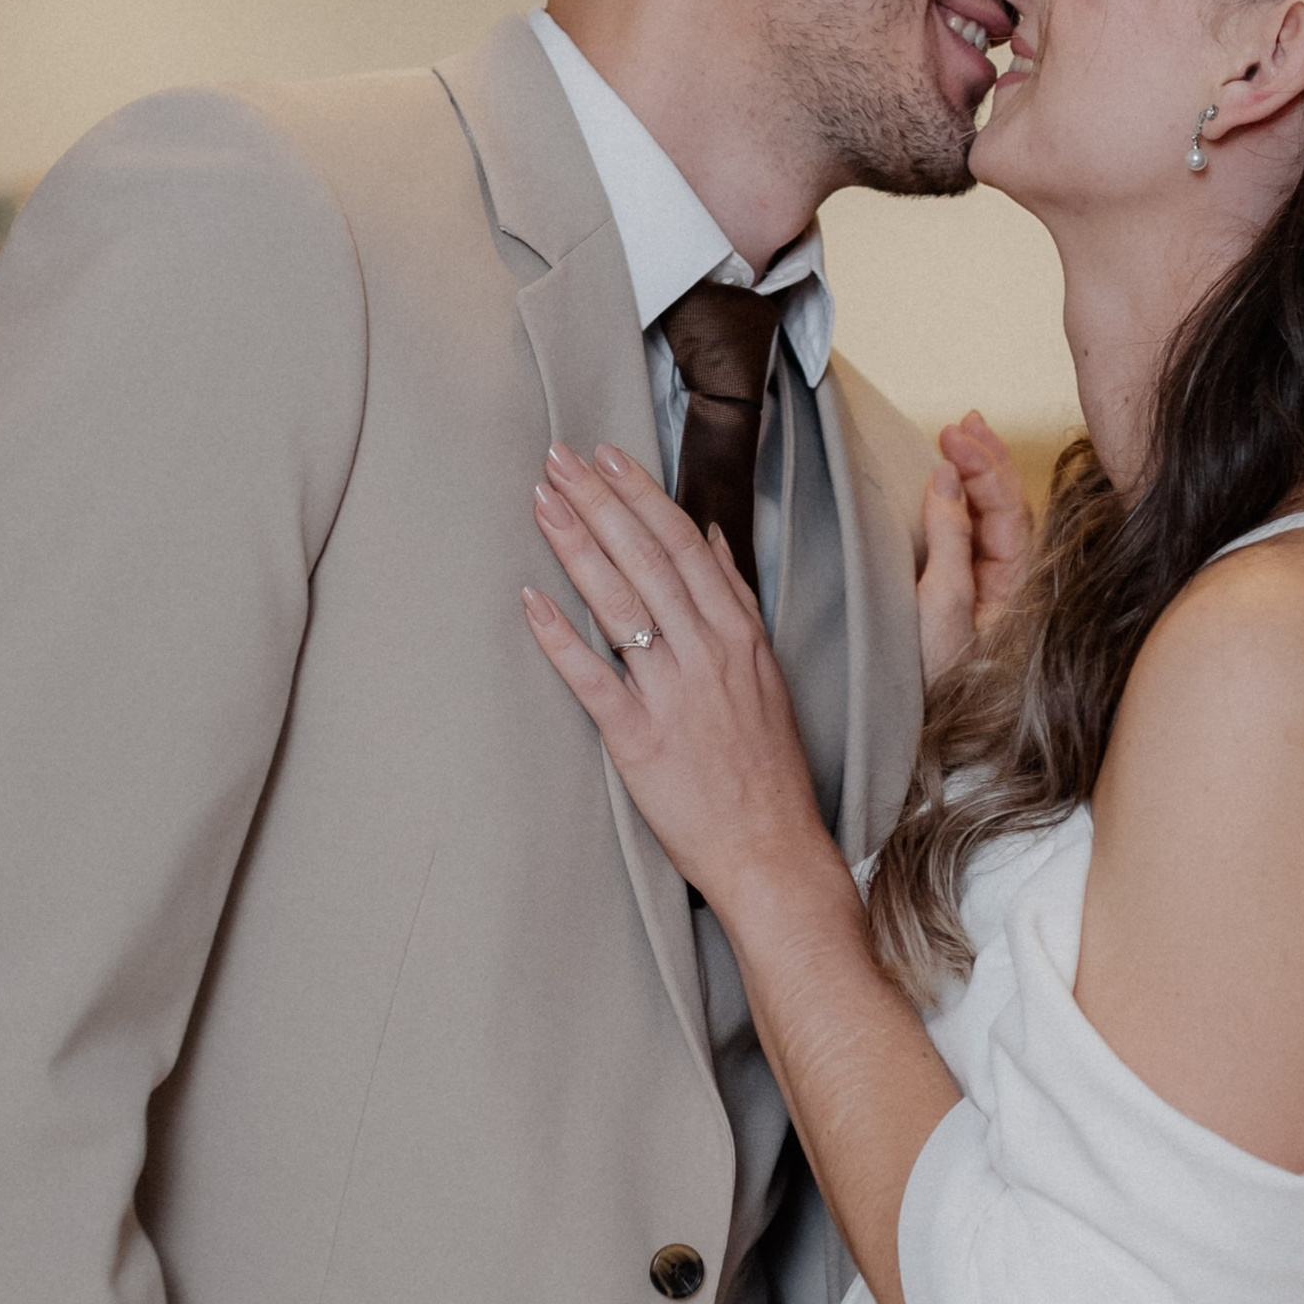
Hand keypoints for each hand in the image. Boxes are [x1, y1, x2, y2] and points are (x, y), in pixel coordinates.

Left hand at [524, 441, 839, 921]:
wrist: (773, 848)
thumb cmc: (767, 765)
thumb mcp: (766, 669)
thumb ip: (735, 600)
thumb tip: (712, 538)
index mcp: (738, 633)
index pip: (683, 544)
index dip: (641, 495)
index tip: (606, 455)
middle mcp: (708, 653)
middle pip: (646, 559)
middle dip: (598, 502)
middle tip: (558, 457)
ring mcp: (674, 694)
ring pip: (619, 604)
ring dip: (577, 546)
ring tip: (542, 501)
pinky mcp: (640, 740)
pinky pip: (593, 679)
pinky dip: (561, 637)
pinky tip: (530, 599)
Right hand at [915, 413, 1031, 688]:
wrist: (923, 737)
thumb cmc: (939, 684)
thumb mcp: (943, 606)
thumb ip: (950, 540)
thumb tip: (947, 478)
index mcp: (1018, 585)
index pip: (1008, 509)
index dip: (985, 466)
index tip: (955, 434)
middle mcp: (1008, 585)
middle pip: (1003, 508)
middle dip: (983, 461)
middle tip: (959, 424)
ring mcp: (985, 591)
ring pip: (986, 522)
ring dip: (972, 477)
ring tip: (958, 436)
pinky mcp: (958, 600)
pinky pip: (965, 541)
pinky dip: (956, 506)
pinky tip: (946, 483)